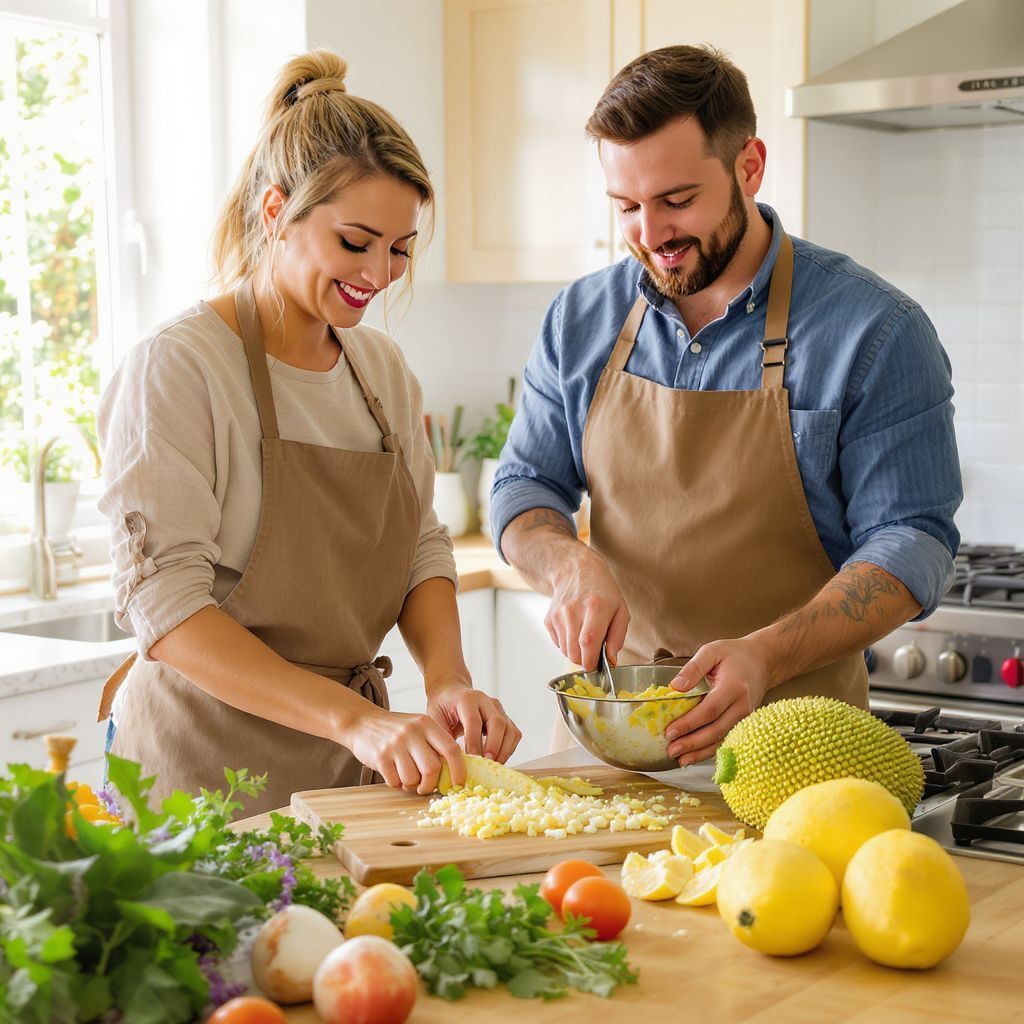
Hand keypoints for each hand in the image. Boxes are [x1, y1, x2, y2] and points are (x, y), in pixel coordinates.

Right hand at [345, 706, 465, 794]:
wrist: (362, 722)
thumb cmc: (395, 730)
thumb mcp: (418, 727)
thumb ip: (435, 744)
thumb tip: (456, 771)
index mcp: (427, 724)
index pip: (451, 749)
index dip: (459, 770)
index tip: (458, 784)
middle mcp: (412, 732)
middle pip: (433, 768)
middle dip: (431, 784)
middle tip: (426, 787)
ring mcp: (395, 744)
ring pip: (413, 779)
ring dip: (411, 786)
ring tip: (406, 778)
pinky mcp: (380, 757)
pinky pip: (395, 781)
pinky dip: (396, 783)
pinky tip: (393, 773)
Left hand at [426, 682, 521, 763]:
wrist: (451, 692)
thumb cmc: (442, 707)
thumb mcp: (435, 718)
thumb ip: (442, 737)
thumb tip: (451, 762)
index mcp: (466, 698)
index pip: (474, 720)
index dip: (474, 742)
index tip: (472, 760)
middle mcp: (486, 700)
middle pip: (497, 722)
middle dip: (493, 746)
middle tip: (486, 764)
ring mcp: (498, 708)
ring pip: (510, 729)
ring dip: (504, 750)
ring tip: (493, 766)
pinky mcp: (505, 717)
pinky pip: (514, 734)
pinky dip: (509, 749)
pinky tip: (497, 759)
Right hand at [546, 549, 629, 670]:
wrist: (576, 570)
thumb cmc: (602, 591)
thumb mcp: (620, 610)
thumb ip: (617, 637)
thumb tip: (610, 661)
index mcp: (595, 608)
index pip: (588, 643)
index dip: (592, 661)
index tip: (598, 665)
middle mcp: (573, 611)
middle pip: (575, 653)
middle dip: (586, 660)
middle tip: (594, 650)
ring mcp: (558, 615)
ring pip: (566, 652)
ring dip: (576, 652)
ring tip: (584, 636)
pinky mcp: (549, 619)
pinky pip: (558, 644)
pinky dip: (567, 644)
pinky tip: (575, 630)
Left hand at [664, 638, 770, 765]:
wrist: (762, 662)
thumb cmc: (734, 655)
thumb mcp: (711, 651)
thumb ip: (693, 668)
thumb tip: (675, 687)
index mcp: (734, 687)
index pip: (710, 709)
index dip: (690, 723)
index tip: (670, 731)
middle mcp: (743, 706)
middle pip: (716, 729)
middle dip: (692, 742)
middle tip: (671, 749)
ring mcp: (745, 717)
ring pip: (721, 739)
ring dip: (700, 752)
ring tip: (679, 759)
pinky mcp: (744, 724)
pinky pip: (726, 740)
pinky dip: (710, 751)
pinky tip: (694, 757)